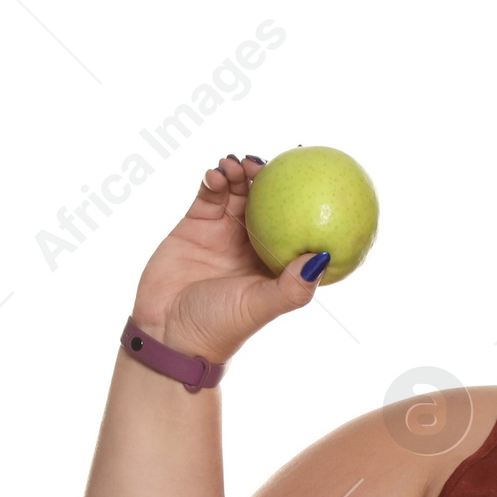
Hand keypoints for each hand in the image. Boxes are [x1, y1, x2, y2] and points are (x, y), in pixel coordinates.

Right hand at [129, 154, 326, 362]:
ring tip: (239, 167)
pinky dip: (213, 179)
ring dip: (239, 172)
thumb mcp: (262, 305)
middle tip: (269, 164)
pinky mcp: (195, 224)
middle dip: (269, 177)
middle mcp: (251, 244)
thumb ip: (294, 286)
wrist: (170, 332)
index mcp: (273, 262)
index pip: (295, 224)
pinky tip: (217, 173)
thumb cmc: (220, 326)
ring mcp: (223, 231)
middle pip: (267, 200)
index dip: (304, 199)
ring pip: (237, 191)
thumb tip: (326, 256)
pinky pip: (208, 193)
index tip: (311, 175)